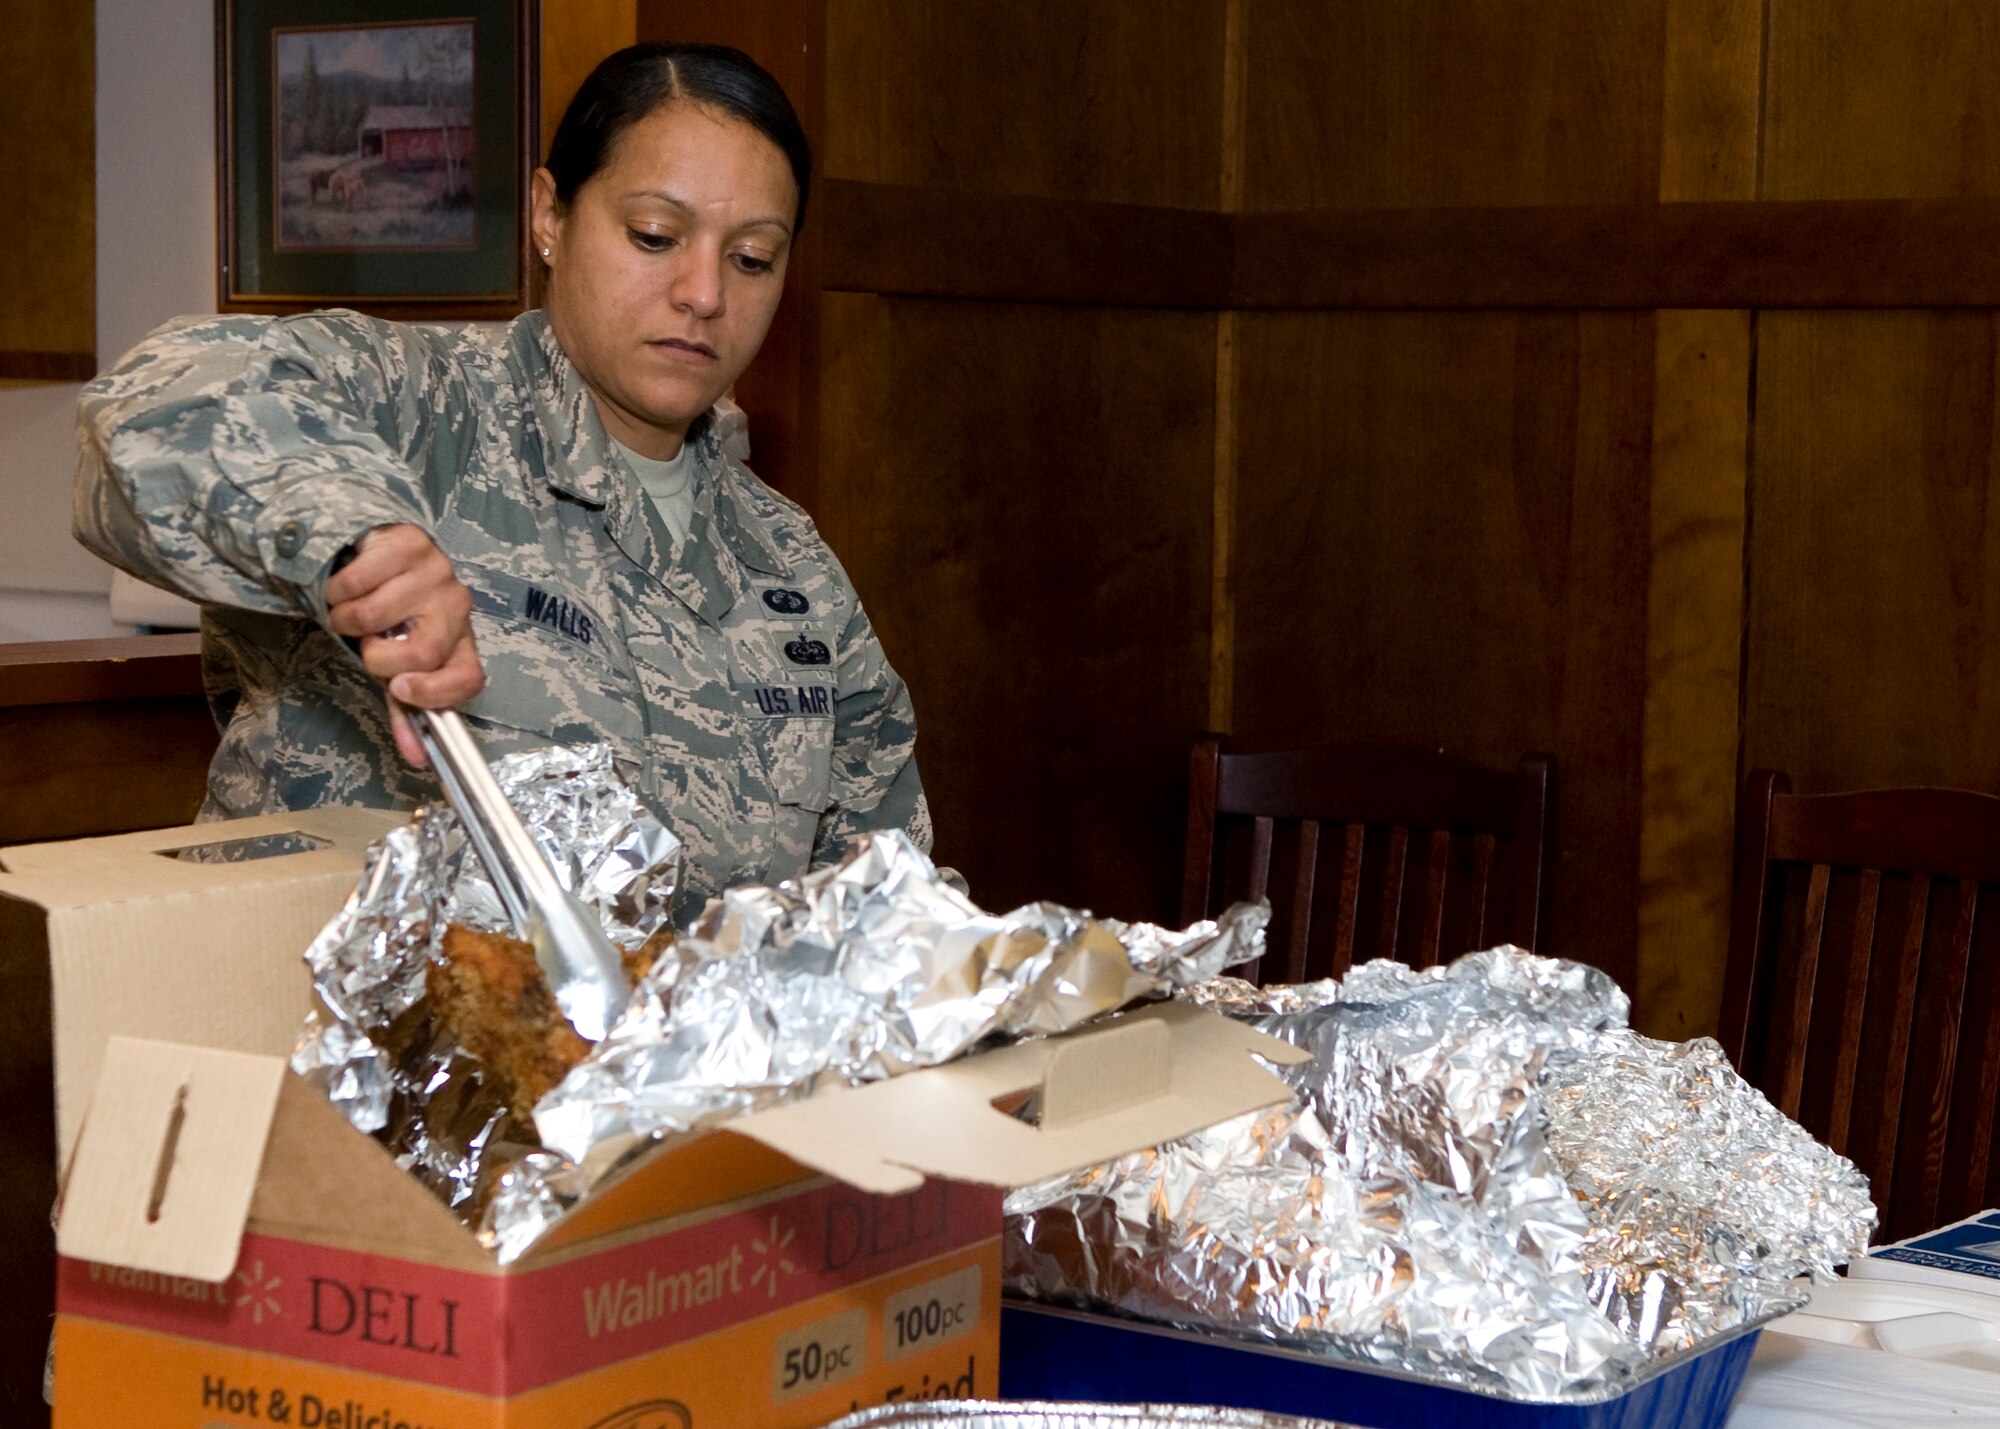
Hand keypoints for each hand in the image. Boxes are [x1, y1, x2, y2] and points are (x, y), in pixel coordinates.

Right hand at [324, 524, 484, 764]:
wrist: (379, 554)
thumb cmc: (391, 618)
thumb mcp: (398, 664)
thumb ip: (405, 709)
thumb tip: (415, 758)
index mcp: (460, 643)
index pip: (469, 678)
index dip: (436, 692)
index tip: (398, 689)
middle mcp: (458, 607)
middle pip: (422, 652)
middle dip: (377, 656)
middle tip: (368, 644)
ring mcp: (438, 572)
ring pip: (375, 616)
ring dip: (346, 619)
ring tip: (353, 611)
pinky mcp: (411, 543)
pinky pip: (355, 581)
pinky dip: (336, 591)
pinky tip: (347, 586)